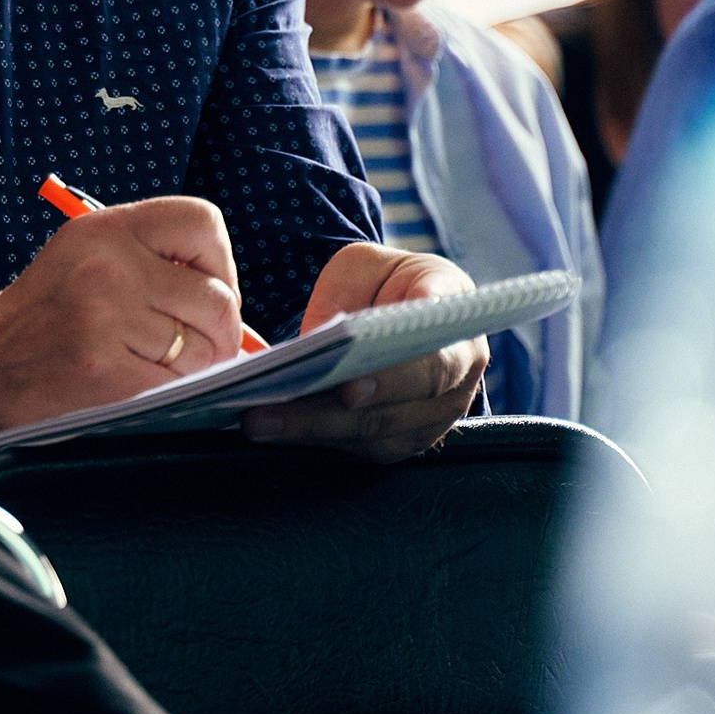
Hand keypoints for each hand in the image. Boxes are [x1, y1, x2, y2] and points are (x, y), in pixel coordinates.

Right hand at [0, 196, 244, 433]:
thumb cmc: (51, 313)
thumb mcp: (90, 257)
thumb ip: (153, 259)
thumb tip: (231, 300)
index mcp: (106, 229)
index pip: (202, 223)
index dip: (219, 263)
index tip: (205, 289)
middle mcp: (106, 265)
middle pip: (217, 298)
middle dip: (221, 331)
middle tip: (197, 344)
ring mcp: (105, 318)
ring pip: (204, 347)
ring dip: (196, 367)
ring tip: (159, 364)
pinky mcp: (106, 370)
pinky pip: (178, 384)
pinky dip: (172, 393)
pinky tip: (140, 385)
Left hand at [238, 242, 485, 461]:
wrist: (414, 307)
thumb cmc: (391, 281)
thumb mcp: (366, 265)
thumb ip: (347, 294)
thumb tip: (316, 342)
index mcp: (457, 324)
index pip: (435, 360)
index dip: (393, 380)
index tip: (348, 389)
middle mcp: (458, 380)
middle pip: (394, 410)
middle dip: (328, 415)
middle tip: (269, 412)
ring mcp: (436, 417)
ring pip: (375, 436)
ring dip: (311, 432)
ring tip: (256, 421)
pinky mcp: (407, 439)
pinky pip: (362, 448)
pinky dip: (316, 439)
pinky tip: (273, 427)